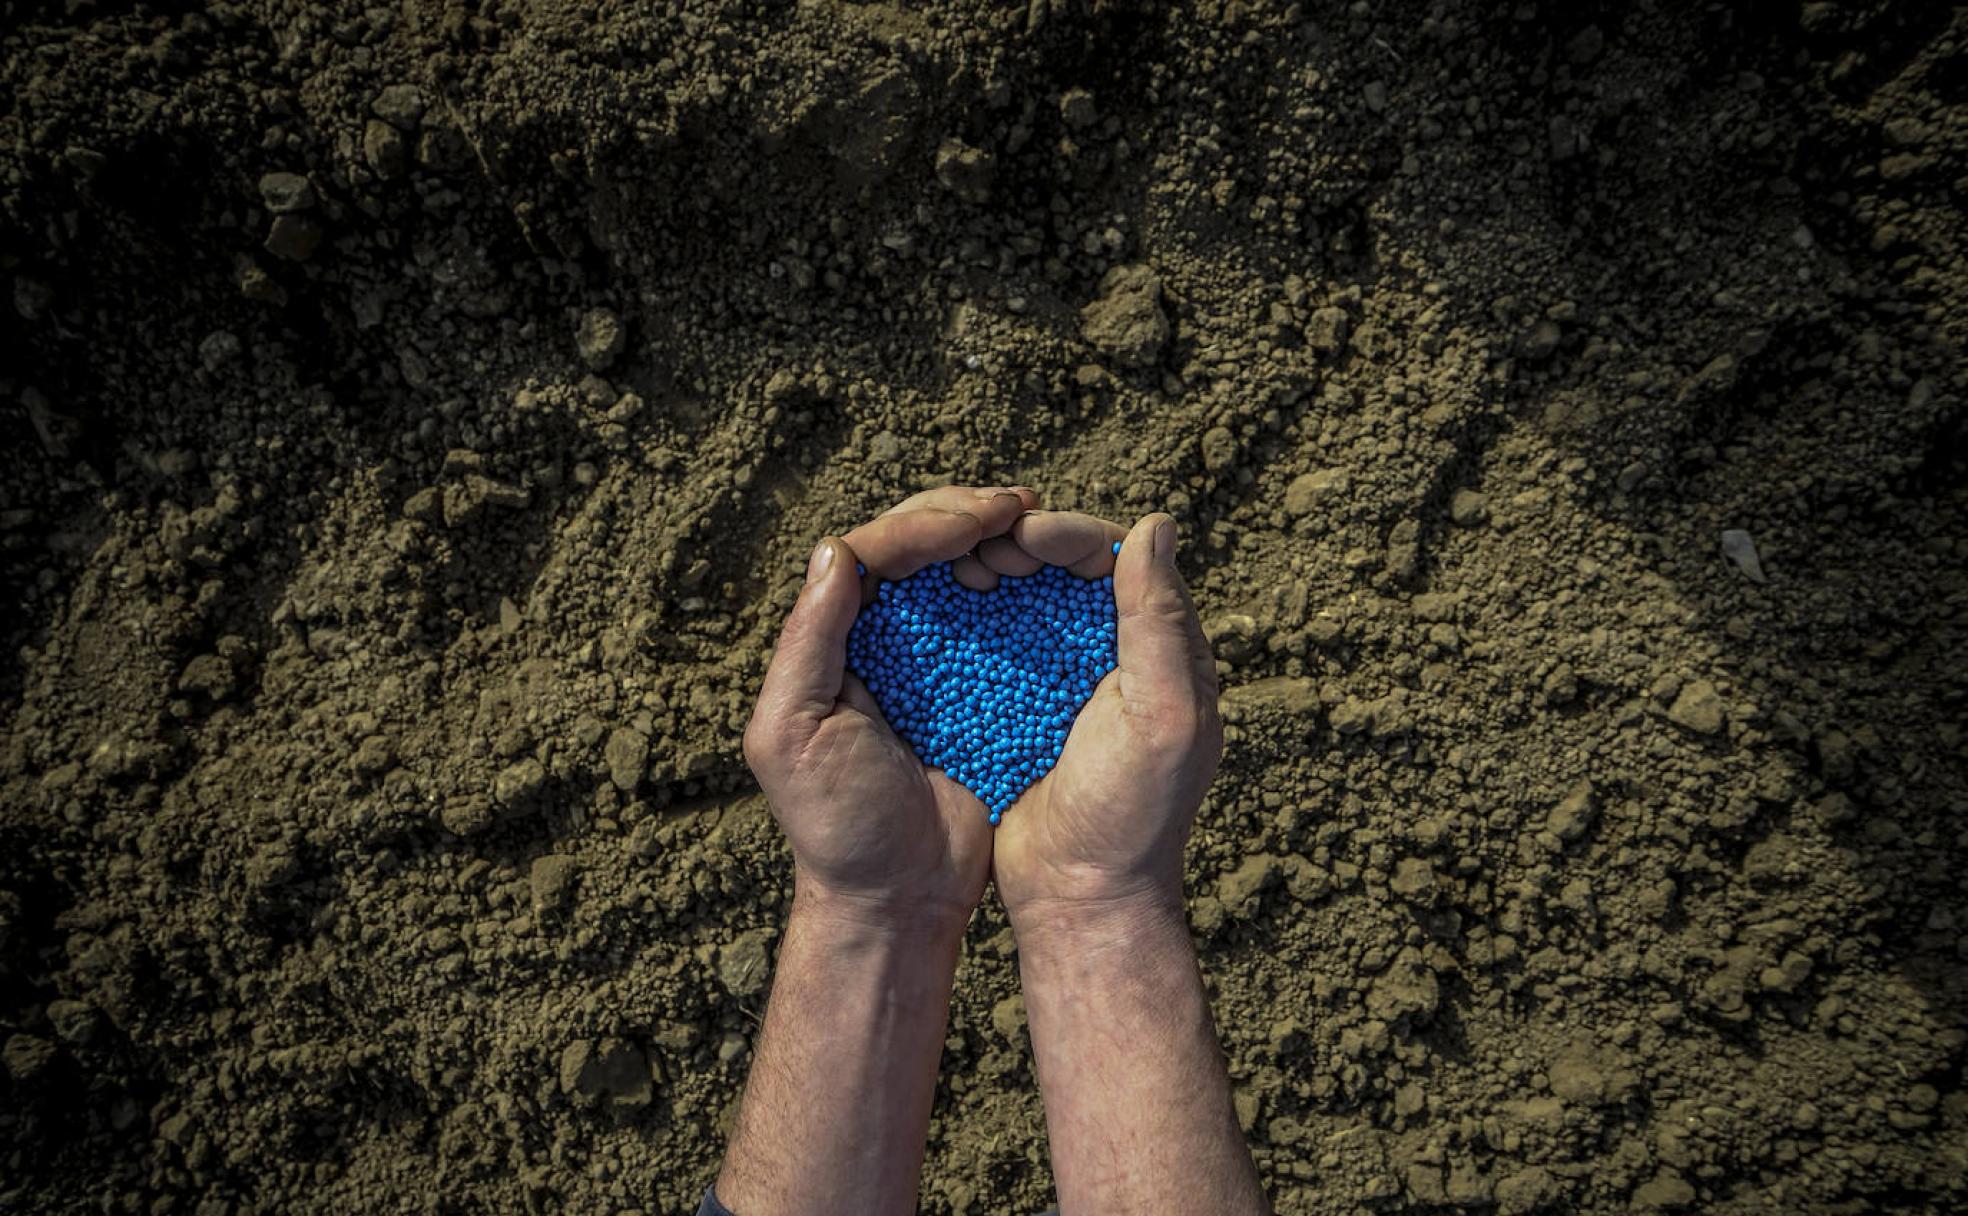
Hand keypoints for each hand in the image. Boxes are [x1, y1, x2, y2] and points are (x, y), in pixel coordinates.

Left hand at [742, 485, 1038, 934]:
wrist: (898, 897)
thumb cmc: (836, 822)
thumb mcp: (792, 731)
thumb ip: (808, 642)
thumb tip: (838, 550)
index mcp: (835, 638)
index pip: (876, 551)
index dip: (927, 522)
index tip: (981, 518)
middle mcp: (883, 637)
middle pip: (921, 544)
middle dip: (967, 514)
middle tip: (1016, 506)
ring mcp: (937, 661)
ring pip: (964, 572)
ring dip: (999, 539)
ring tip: (1035, 526)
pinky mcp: (983, 690)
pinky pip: (1005, 624)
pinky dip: (1028, 591)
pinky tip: (1055, 576)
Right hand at [989, 511, 1222, 926]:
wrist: (1081, 899)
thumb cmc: (1133, 815)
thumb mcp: (1163, 715)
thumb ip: (1161, 621)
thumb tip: (1156, 522)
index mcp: (1158, 648)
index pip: (1113, 559)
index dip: (1066, 534)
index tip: (1018, 533)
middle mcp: (1112, 652)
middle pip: (1061, 567)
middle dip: (1017, 543)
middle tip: (977, 546)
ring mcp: (1058, 679)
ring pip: (1019, 597)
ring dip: (985, 573)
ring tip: (954, 571)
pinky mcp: (1013, 706)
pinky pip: (986, 642)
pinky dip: (960, 618)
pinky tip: (932, 609)